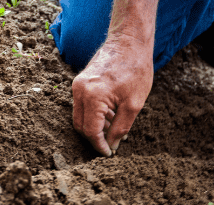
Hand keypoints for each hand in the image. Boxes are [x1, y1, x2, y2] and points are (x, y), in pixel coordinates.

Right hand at [72, 39, 153, 155]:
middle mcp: (80, 91)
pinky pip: (82, 105)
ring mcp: (77, 85)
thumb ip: (120, 128)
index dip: (99, 146)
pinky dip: (93, 115)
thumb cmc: (135, 69)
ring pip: (80, 116)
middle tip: (111, 145)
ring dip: (95, 126)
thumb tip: (112, 145)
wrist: (129, 42)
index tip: (109, 154)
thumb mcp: (134, 104)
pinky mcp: (80, 82)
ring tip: (115, 128)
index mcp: (93, 97)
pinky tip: (110, 115)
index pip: (90, 131)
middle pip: (80, 126)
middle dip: (95, 138)